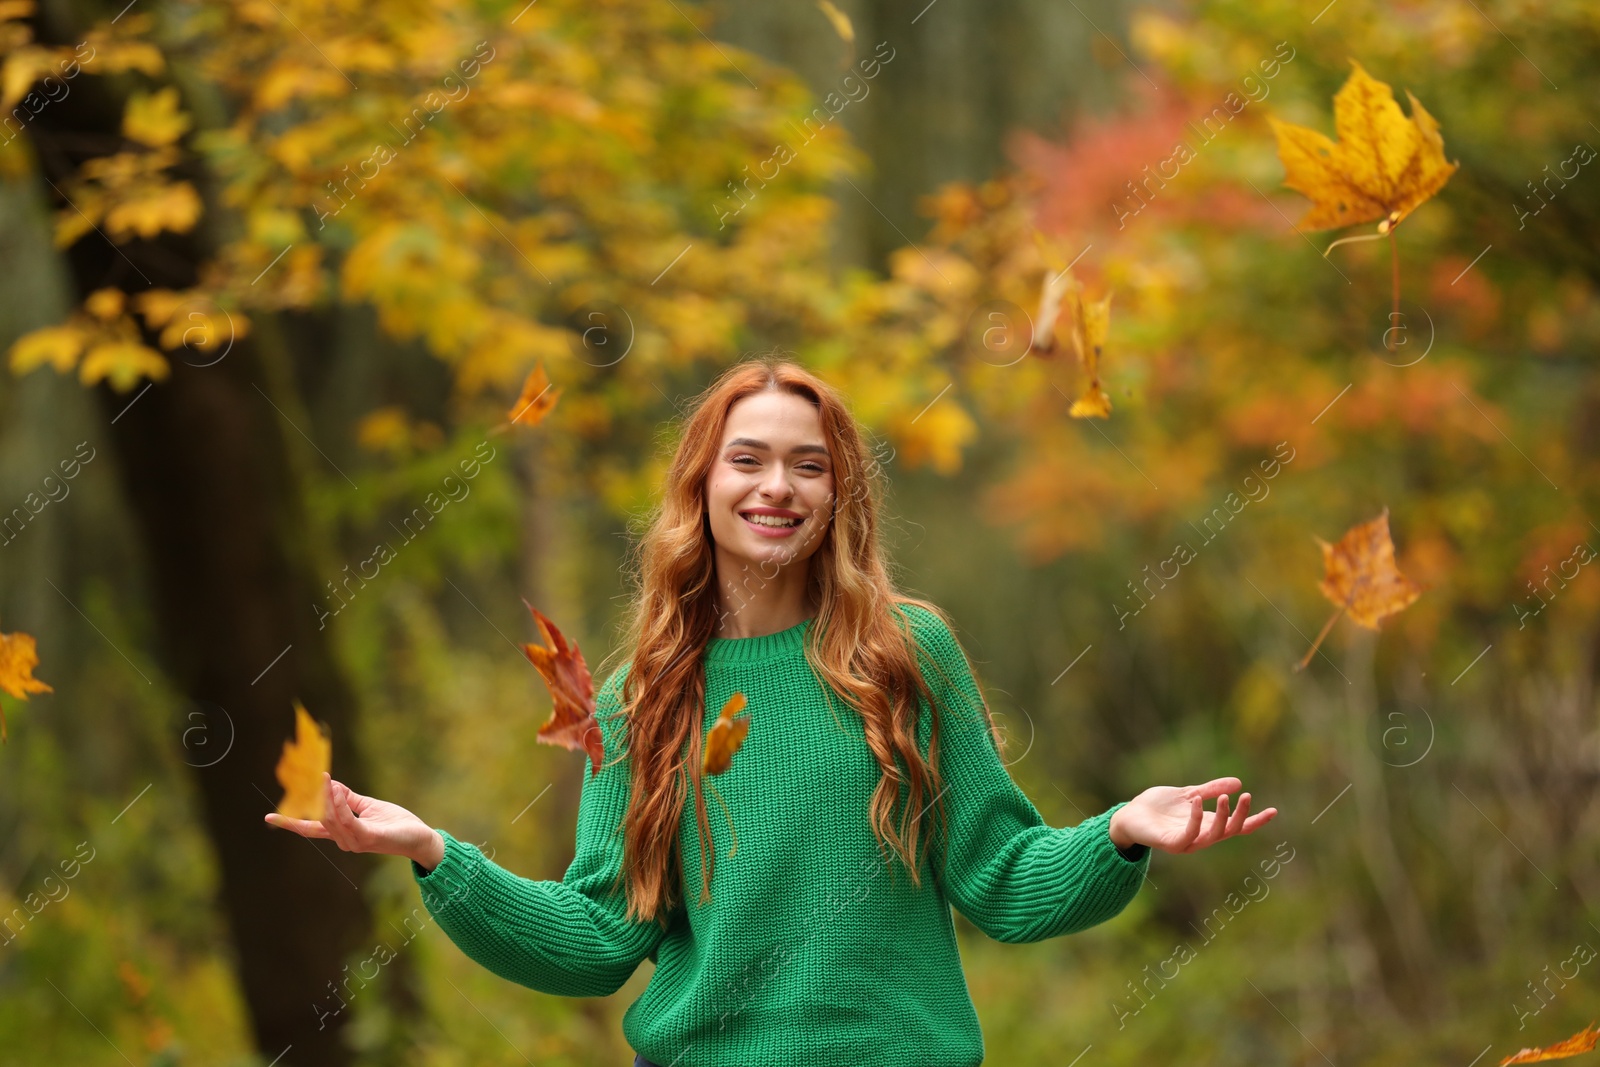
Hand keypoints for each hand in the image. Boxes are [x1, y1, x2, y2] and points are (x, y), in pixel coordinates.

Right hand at [264, 773, 444, 870]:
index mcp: (342, 832)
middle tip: (308, 777)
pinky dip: (340, 805)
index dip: (290, 822)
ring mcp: (355, 842)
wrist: (419, 837)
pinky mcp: (368, 838)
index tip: (268, 817)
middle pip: (318, 819)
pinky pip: (349, 820)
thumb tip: (329, 784)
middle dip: (312, 798)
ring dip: (326, 797)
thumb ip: (348, 798)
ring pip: (331, 819)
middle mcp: (344, 840)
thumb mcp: (368, 806)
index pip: (311, 828)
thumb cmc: (395, 823)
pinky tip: (337, 791)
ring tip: (323, 779)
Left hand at [1109, 777, 1277, 854]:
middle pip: (1229, 831)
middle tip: (1247, 797)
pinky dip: (1195, 819)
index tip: (1274, 810)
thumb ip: (1210, 790)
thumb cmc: (1157, 807)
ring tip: (1225, 797)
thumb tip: (1237, 782)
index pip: (1237, 827)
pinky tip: (1196, 800)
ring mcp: (1187, 842)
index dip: (1255, 821)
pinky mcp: (1170, 843)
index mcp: (1207, 825)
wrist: (1129, 815)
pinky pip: (1188, 835)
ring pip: (1213, 836)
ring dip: (1222, 818)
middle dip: (1240, 816)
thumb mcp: (1188, 794)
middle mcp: (1200, 837)